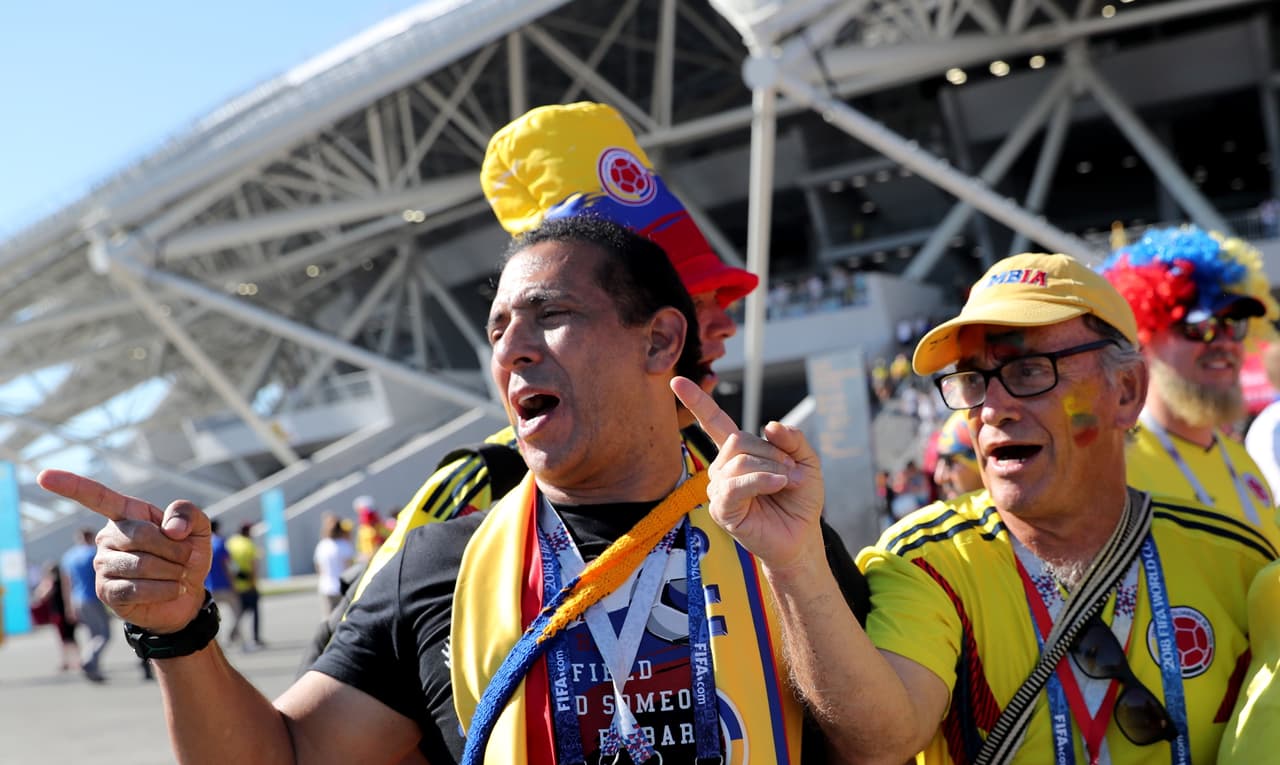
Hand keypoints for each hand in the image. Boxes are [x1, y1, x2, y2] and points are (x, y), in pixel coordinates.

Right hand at [37, 469, 211, 633]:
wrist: (188, 594)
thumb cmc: (187, 554)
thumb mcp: (197, 528)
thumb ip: (188, 514)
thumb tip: (171, 529)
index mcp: (126, 514)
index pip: (96, 496)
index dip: (71, 486)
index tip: (43, 475)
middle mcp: (107, 537)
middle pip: (140, 535)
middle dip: (174, 549)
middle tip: (186, 558)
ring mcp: (103, 565)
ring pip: (140, 564)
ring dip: (172, 571)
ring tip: (180, 575)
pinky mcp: (106, 592)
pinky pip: (136, 589)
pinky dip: (164, 590)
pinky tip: (173, 589)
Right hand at [671, 377, 826, 571]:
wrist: (802, 536)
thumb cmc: (799, 499)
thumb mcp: (806, 461)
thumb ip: (792, 439)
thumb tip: (769, 425)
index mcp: (740, 452)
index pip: (714, 421)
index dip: (696, 401)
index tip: (676, 380)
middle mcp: (724, 468)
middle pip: (738, 440)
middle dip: (772, 452)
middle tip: (792, 472)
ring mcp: (719, 489)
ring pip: (739, 461)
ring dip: (772, 469)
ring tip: (788, 483)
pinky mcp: (722, 510)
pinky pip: (736, 486)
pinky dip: (761, 481)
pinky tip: (779, 484)